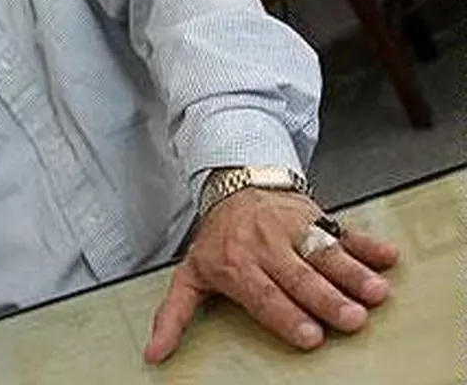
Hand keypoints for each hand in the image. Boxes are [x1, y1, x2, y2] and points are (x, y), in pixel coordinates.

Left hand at [144, 188, 398, 363]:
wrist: (234, 186)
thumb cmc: (218, 240)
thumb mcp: (190, 274)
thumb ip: (174, 315)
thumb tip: (154, 354)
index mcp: (236, 265)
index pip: (263, 294)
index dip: (286, 315)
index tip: (311, 336)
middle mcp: (265, 246)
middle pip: (298, 276)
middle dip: (326, 298)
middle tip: (351, 319)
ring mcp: (293, 229)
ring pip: (324, 253)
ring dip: (352, 273)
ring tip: (374, 294)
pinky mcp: (317, 215)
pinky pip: (345, 229)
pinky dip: (367, 243)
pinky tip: (387, 257)